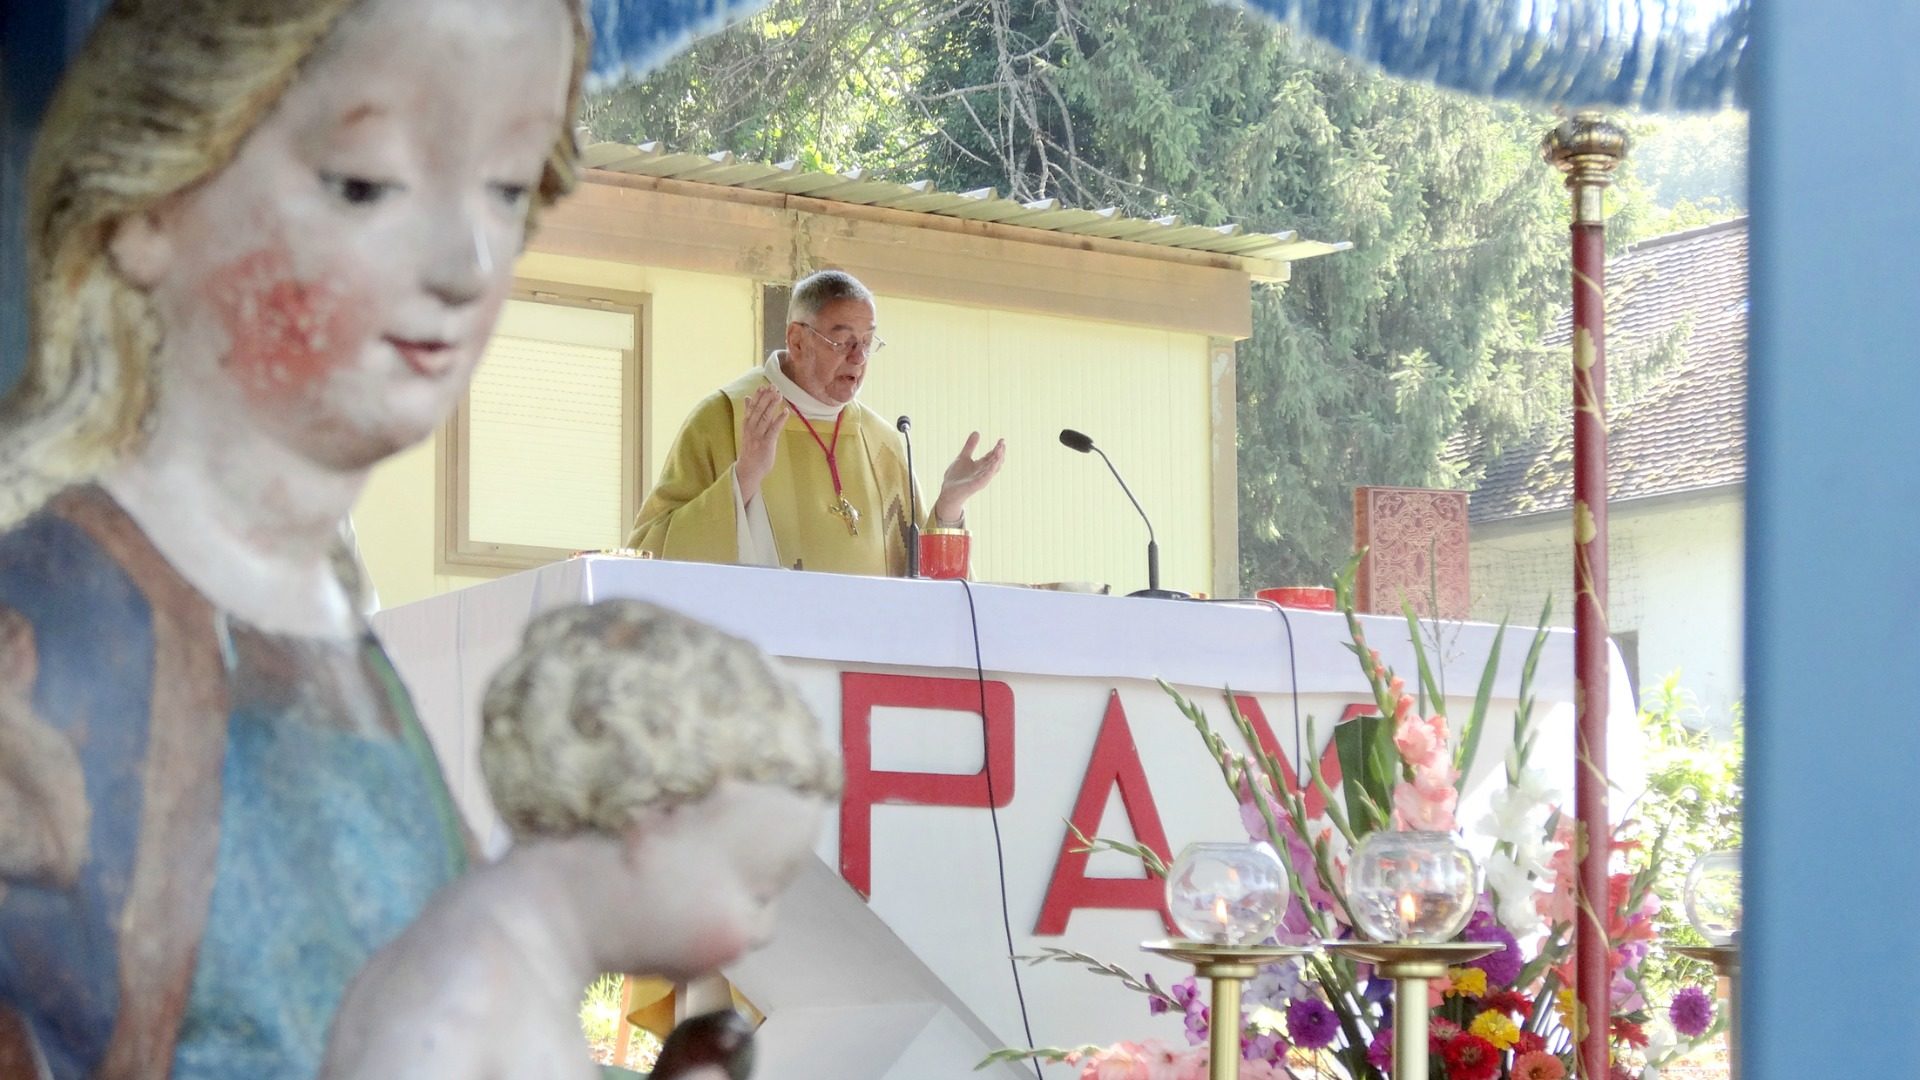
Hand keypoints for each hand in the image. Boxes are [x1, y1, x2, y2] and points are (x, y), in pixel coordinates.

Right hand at [735, 386, 785, 503]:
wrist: (748, 470)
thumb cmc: (750, 449)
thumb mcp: (747, 429)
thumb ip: (749, 413)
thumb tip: (746, 397)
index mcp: (747, 424)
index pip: (751, 407)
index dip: (757, 396)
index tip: (763, 386)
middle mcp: (751, 429)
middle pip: (758, 410)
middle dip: (766, 398)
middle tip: (773, 386)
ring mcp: (758, 436)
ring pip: (765, 418)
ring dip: (772, 406)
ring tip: (779, 394)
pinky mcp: (766, 444)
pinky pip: (773, 430)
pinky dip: (779, 420)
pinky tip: (785, 411)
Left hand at [932, 431, 1005, 523]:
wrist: (947, 491)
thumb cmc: (956, 477)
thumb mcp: (963, 457)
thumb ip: (970, 446)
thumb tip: (977, 432)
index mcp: (981, 466)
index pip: (992, 456)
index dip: (998, 448)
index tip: (1001, 440)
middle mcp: (983, 472)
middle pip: (995, 461)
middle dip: (1000, 452)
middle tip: (1002, 443)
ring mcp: (981, 479)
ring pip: (993, 468)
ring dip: (997, 459)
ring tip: (1000, 449)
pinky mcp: (977, 485)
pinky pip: (986, 477)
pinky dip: (990, 470)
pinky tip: (993, 462)